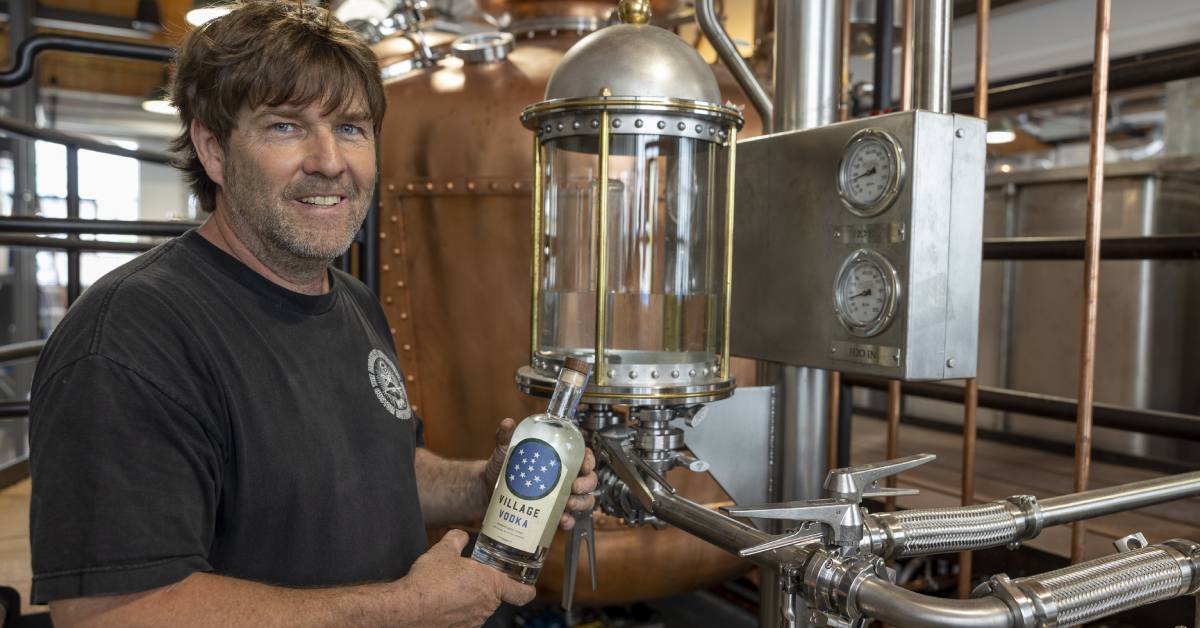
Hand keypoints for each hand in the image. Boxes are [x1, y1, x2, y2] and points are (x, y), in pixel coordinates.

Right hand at [398, 530, 534, 626]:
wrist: (408, 608)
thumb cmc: (430, 580)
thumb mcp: (443, 551)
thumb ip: (456, 539)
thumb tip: (460, 535)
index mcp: (491, 585)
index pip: (522, 593)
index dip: (527, 589)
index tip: (527, 586)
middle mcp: (486, 606)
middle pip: (494, 597)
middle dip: (484, 588)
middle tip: (468, 578)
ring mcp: (473, 622)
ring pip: (478, 608)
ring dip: (469, 600)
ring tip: (449, 589)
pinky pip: (463, 619)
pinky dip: (456, 612)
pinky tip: (441, 602)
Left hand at [482, 419, 597, 531]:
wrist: (489, 491)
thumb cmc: (503, 467)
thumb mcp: (506, 450)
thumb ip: (506, 436)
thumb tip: (507, 423)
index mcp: (560, 458)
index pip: (584, 456)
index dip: (589, 460)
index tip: (584, 465)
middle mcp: (565, 477)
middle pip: (589, 480)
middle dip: (587, 484)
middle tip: (575, 486)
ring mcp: (560, 496)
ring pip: (584, 500)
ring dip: (581, 503)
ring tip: (569, 504)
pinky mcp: (553, 514)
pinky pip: (569, 519)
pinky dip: (569, 521)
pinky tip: (563, 520)